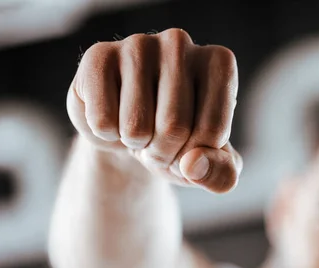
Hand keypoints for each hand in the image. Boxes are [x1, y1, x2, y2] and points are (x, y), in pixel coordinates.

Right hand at [67, 28, 241, 192]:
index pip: (212, 131)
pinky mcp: (98, 56)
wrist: (133, 133)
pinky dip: (106, 134)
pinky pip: (102, 121)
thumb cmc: (182, 144)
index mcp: (219, 63)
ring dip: (136, 144)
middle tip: (159, 142)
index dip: (195, 157)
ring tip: (138, 127)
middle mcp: (180, 43)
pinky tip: (112, 114)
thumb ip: (221, 174)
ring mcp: (137, 44)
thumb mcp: (212, 167)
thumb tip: (192, 165)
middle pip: (174, 126)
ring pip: (136, 126)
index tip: (189, 148)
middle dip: (164, 152)